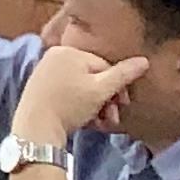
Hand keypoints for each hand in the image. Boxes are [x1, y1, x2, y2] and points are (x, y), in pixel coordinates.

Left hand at [13, 42, 148, 150]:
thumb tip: (144, 60)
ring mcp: (45, 72)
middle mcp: (54, 56)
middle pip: (93, 77)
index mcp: (68, 51)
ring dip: (96, 106)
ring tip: (100, 123)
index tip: (123, 106)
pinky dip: (80, 106)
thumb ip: (123, 75)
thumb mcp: (101, 90)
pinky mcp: (40, 88)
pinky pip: (68, 93)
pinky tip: (86, 121)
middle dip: (107, 99)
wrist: (36, 128)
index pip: (105, 66)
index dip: (118, 87)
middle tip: (112, 118)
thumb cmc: (69, 106)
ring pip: (82, 87)